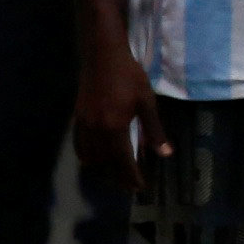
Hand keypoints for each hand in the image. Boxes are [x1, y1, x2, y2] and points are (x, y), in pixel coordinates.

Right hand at [72, 42, 166, 199]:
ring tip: (116, 173)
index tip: (139, 188)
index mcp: (114, 128)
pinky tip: (96, 158)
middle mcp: (96, 131)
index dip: (131, 177)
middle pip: (105, 163)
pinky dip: (88, 156)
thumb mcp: (147, 102)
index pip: (122, 161)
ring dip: (103, 168)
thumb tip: (165, 153)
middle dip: (118, 176)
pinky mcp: (78, 118)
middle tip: (130, 184)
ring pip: (90, 157)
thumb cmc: (129, 76)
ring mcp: (84, 124)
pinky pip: (80, 145)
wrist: (102, 56)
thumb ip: (154, 129)